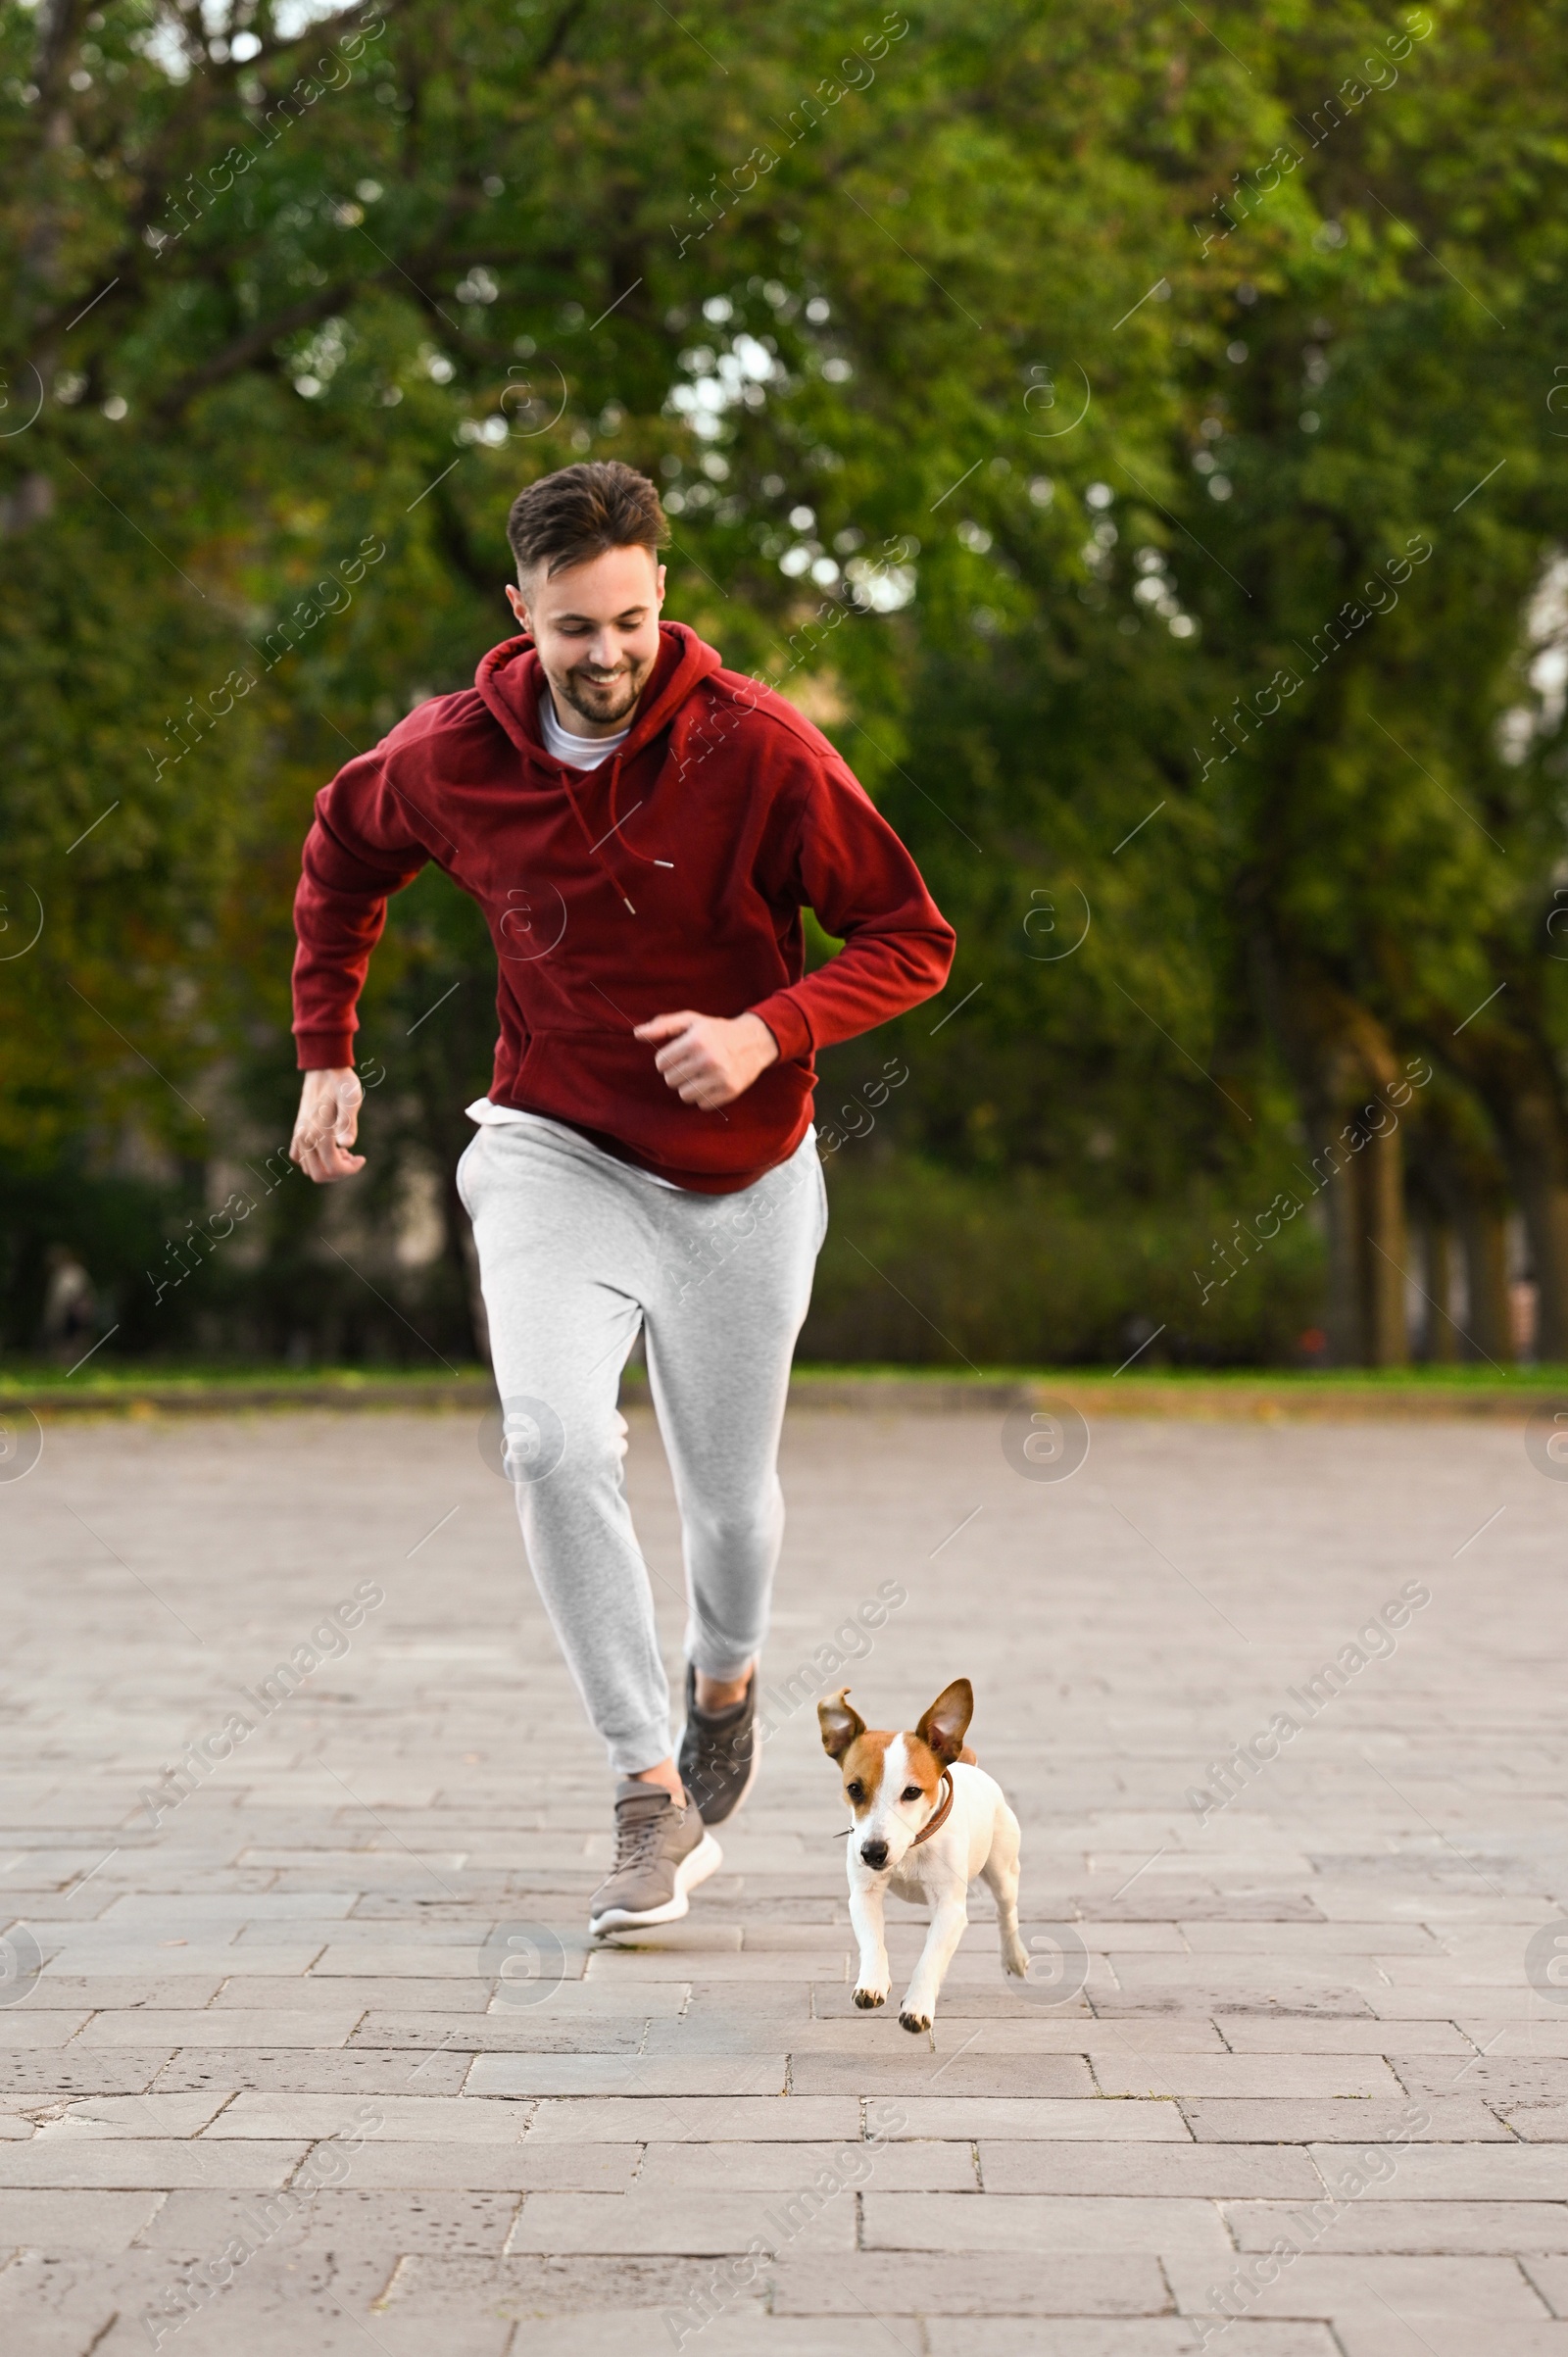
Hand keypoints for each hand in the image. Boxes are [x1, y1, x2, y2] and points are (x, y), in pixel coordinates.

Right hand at [290, 1067, 365, 1182]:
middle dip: (339, 1173)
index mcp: (318, 1134)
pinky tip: (330, 1148)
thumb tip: (347, 1145)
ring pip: (309, 1169)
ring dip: (328, 1167)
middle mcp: (304, 1138)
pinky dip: (314, 1160)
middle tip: (353, 1158)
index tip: (361, 1158)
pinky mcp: (298, 1130)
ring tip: (343, 1152)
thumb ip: (347, 1123)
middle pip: (319, 1175)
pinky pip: (299, 1157)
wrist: (324, 1067)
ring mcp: (298, 1135)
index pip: (333, 1168)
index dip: (350, 1169)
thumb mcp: (351, 1100)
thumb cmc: (342, 1083)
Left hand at [633, 1011, 778, 1108]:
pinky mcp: (730, 1091)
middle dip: (676, 1073)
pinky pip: (701, 1104)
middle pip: (670, 1080)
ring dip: (687, 1087)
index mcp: (697, 1040)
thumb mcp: (691, 1021)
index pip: (661, 1062)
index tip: (677, 1055)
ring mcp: (721, 1077)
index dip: (665, 1060)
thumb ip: (662, 1025)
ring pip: (684, 1095)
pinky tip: (710, 1083)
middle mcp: (709, 1058)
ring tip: (698, 1075)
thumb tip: (636, 1034)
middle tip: (689, 1065)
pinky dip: (702, 1096)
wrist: (754, 1042)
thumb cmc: (716, 1031)